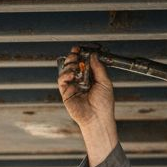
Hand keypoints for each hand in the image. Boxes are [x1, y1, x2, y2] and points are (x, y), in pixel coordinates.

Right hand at [57, 47, 118, 165]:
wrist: (97, 118)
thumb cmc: (104, 104)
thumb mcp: (105, 82)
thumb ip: (98, 68)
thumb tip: (93, 55)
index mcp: (91, 78)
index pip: (84, 63)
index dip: (81, 55)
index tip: (80, 48)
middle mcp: (81, 81)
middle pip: (73, 64)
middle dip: (73, 57)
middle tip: (75, 53)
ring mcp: (73, 86)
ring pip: (66, 70)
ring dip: (69, 65)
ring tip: (75, 66)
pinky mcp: (66, 92)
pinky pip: (61, 80)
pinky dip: (65, 74)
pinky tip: (72, 75)